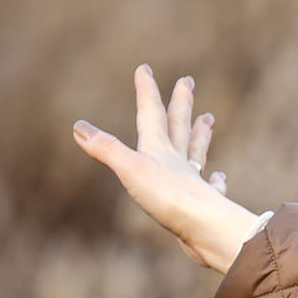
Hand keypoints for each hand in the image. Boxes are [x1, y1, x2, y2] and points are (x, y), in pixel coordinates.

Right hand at [70, 65, 267, 272]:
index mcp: (159, 149)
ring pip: (196, 151)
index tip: (145, 68)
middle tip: (187, 81)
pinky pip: (211, 187)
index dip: (147, 90)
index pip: (151, 113)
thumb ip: (106, 148)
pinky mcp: (203, 205)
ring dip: (200, 134)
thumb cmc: (168, 197)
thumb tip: (78, 126)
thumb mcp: (129, 169)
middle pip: (179, 125)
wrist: (207, 229)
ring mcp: (193, 182)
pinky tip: (218, 176)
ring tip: (208, 119)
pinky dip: (214, 179)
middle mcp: (178, 161)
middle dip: (181, 102)